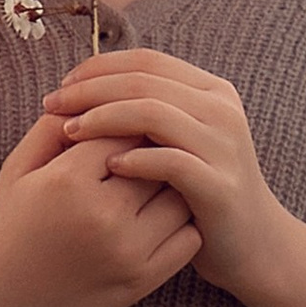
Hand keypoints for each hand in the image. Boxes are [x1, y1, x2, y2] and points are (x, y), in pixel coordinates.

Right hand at [0, 108, 198, 306]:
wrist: (3, 306)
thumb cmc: (10, 229)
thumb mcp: (17, 170)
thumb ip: (51, 126)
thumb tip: (91, 90)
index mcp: (68, 182)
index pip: (122, 126)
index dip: (124, 120)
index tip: (120, 124)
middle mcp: (103, 216)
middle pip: (156, 156)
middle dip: (153, 146)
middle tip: (148, 145)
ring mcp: (128, 251)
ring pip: (180, 194)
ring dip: (173, 181)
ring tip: (156, 179)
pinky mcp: (144, 280)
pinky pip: (188, 235)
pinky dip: (182, 221)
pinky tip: (159, 215)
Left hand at [39, 47, 283, 299]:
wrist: (255, 245)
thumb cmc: (201, 194)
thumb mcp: (180, 142)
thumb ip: (149, 113)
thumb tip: (86, 89)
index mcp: (211, 91)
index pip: (146, 61)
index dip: (98, 68)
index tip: (61, 88)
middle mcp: (221, 110)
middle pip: (144, 82)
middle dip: (90, 91)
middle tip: (51, 106)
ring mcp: (223, 146)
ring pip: (154, 113)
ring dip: (104, 119)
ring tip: (70, 133)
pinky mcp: (219, 184)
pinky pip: (171, 162)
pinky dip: (135, 160)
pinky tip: (106, 169)